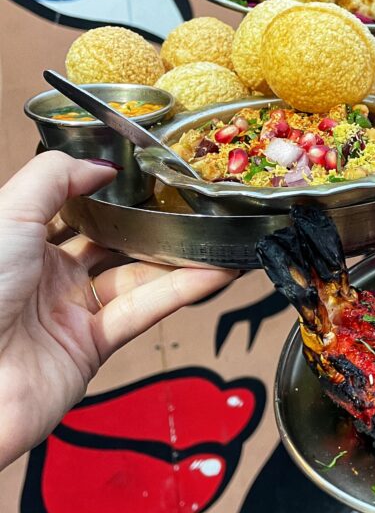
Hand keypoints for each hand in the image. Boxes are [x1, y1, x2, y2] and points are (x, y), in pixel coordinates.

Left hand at [0, 152, 236, 468]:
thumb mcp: (8, 213)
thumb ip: (55, 178)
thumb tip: (101, 166)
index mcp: (20, 241)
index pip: (72, 208)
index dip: (108, 191)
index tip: (146, 174)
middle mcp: (47, 275)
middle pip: (112, 242)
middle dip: (150, 224)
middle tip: (189, 204)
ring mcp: (71, 310)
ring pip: (136, 275)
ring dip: (178, 257)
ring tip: (215, 236)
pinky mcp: (91, 345)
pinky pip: (144, 310)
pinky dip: (182, 290)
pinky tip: (213, 270)